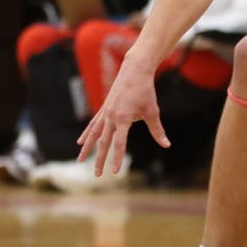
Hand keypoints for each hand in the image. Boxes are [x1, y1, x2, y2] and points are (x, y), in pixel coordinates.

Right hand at [78, 56, 166, 176]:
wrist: (135, 70)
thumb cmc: (145, 91)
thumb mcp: (153, 111)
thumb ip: (157, 130)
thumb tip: (167, 145)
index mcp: (123, 118)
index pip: (119, 143)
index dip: (117, 158)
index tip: (115, 172)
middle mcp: (111, 116)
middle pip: (104, 142)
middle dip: (100, 160)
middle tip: (97, 175)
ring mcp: (105, 112)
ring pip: (94, 134)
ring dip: (87, 148)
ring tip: (80, 161)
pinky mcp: (104, 108)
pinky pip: (93, 124)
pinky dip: (87, 134)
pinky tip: (80, 142)